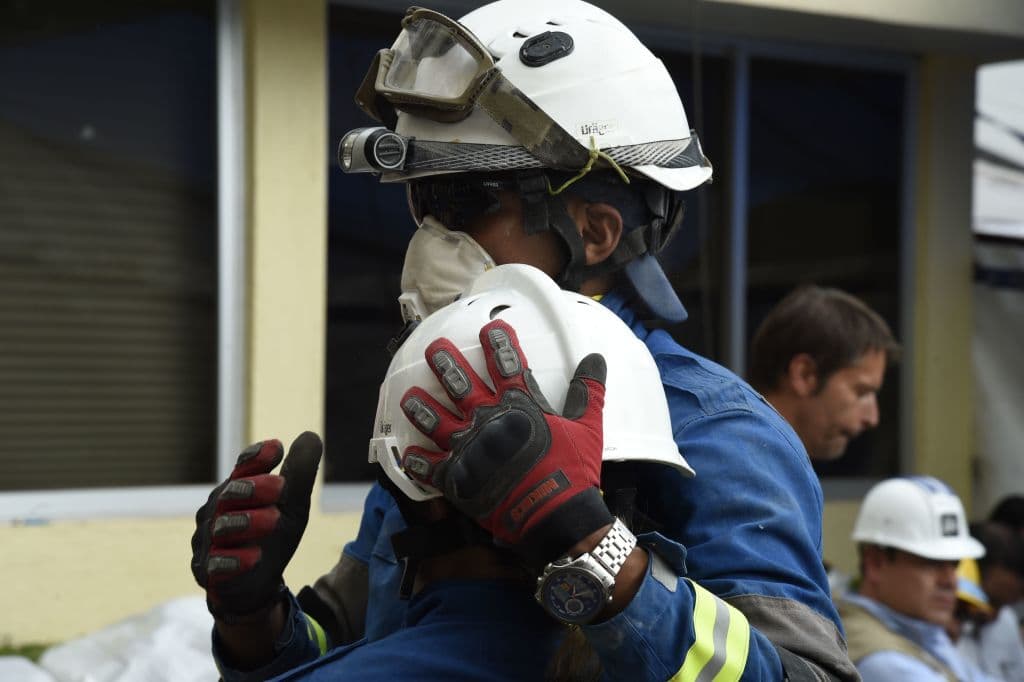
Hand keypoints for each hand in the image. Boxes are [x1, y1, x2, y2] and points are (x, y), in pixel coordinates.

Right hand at [191, 431, 321, 619]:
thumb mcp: (292, 505)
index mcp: (239, 488)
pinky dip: (234, 561)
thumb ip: (299, 473)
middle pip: (229, 494)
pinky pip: (215, 565)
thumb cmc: (271, 535)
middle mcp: (218, 510)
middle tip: (279, 486)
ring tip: (272, 519)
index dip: (256, 457)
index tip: (276, 448)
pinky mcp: (206, 571)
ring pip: (220, 528)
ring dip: (246, 522)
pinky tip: (253, 558)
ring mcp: (208, 540)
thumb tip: (311, 435)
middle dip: (252, 488)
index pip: (243, 467)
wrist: (255, 584)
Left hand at [399, 319, 610, 566]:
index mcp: (519, 406)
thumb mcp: (588, 427)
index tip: (490, 329)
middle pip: (460, 384)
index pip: (506, 364)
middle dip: (446, 363)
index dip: (498, 344)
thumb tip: (595, 360)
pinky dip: (417, 461)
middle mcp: (488, 420)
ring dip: (421, 407)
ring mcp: (469, 448)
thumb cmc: (573, 471)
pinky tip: (409, 454)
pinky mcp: (458, 478)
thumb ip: (588, 391)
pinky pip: (430, 467)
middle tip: (434, 349)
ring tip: (409, 396)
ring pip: (436, 420)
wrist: (556, 516)